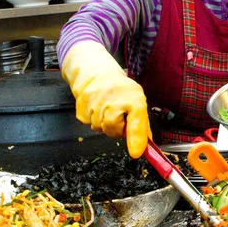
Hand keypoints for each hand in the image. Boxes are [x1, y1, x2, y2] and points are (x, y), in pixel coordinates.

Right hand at [62, 41, 150, 158]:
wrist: (96, 73)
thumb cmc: (120, 90)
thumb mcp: (137, 102)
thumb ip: (141, 125)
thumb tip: (145, 147)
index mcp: (134, 100)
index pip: (136, 123)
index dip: (136, 139)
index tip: (136, 153)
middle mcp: (115, 101)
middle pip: (114, 131)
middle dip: (117, 128)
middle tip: (118, 115)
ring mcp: (96, 104)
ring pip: (100, 128)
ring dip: (104, 123)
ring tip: (106, 108)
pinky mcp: (82, 107)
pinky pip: (88, 123)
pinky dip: (92, 119)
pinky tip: (96, 107)